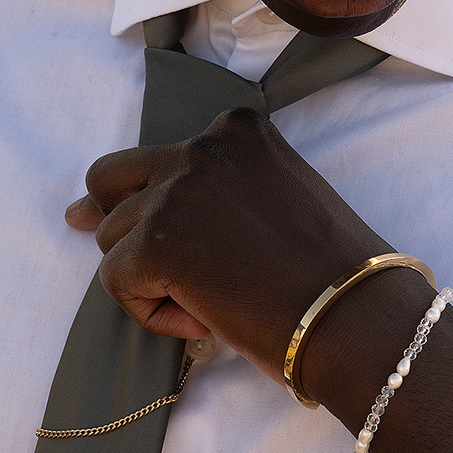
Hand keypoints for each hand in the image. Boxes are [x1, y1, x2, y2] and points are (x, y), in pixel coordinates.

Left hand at [66, 107, 452, 452]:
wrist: (354, 317)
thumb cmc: (326, 276)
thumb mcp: (275, 201)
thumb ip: (214, 192)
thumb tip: (98, 207)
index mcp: (236, 130)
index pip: (156, 161)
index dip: (161, 212)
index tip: (189, 250)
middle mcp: (200, 146)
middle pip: (113, 187)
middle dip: (133, 234)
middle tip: (175, 275)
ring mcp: (177, 189)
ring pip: (112, 239)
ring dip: (152, 279)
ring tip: (212, 305)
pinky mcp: (159, 241)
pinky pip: (116, 281)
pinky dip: (150, 312)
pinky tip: (202, 321)